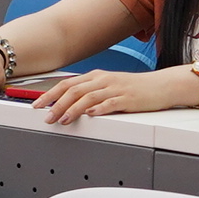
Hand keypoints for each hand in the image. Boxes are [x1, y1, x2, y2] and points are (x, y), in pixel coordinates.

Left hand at [35, 66, 170, 124]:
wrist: (162, 85)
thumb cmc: (134, 89)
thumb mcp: (108, 87)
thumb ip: (90, 94)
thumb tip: (68, 105)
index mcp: (96, 77)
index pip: (67, 84)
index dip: (50, 94)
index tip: (37, 105)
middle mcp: (103, 80)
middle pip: (74, 90)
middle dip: (56, 103)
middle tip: (46, 116)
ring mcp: (115, 89)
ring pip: (88, 97)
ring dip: (73, 109)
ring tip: (63, 120)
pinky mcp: (128, 98)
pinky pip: (110, 103)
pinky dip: (99, 109)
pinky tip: (90, 115)